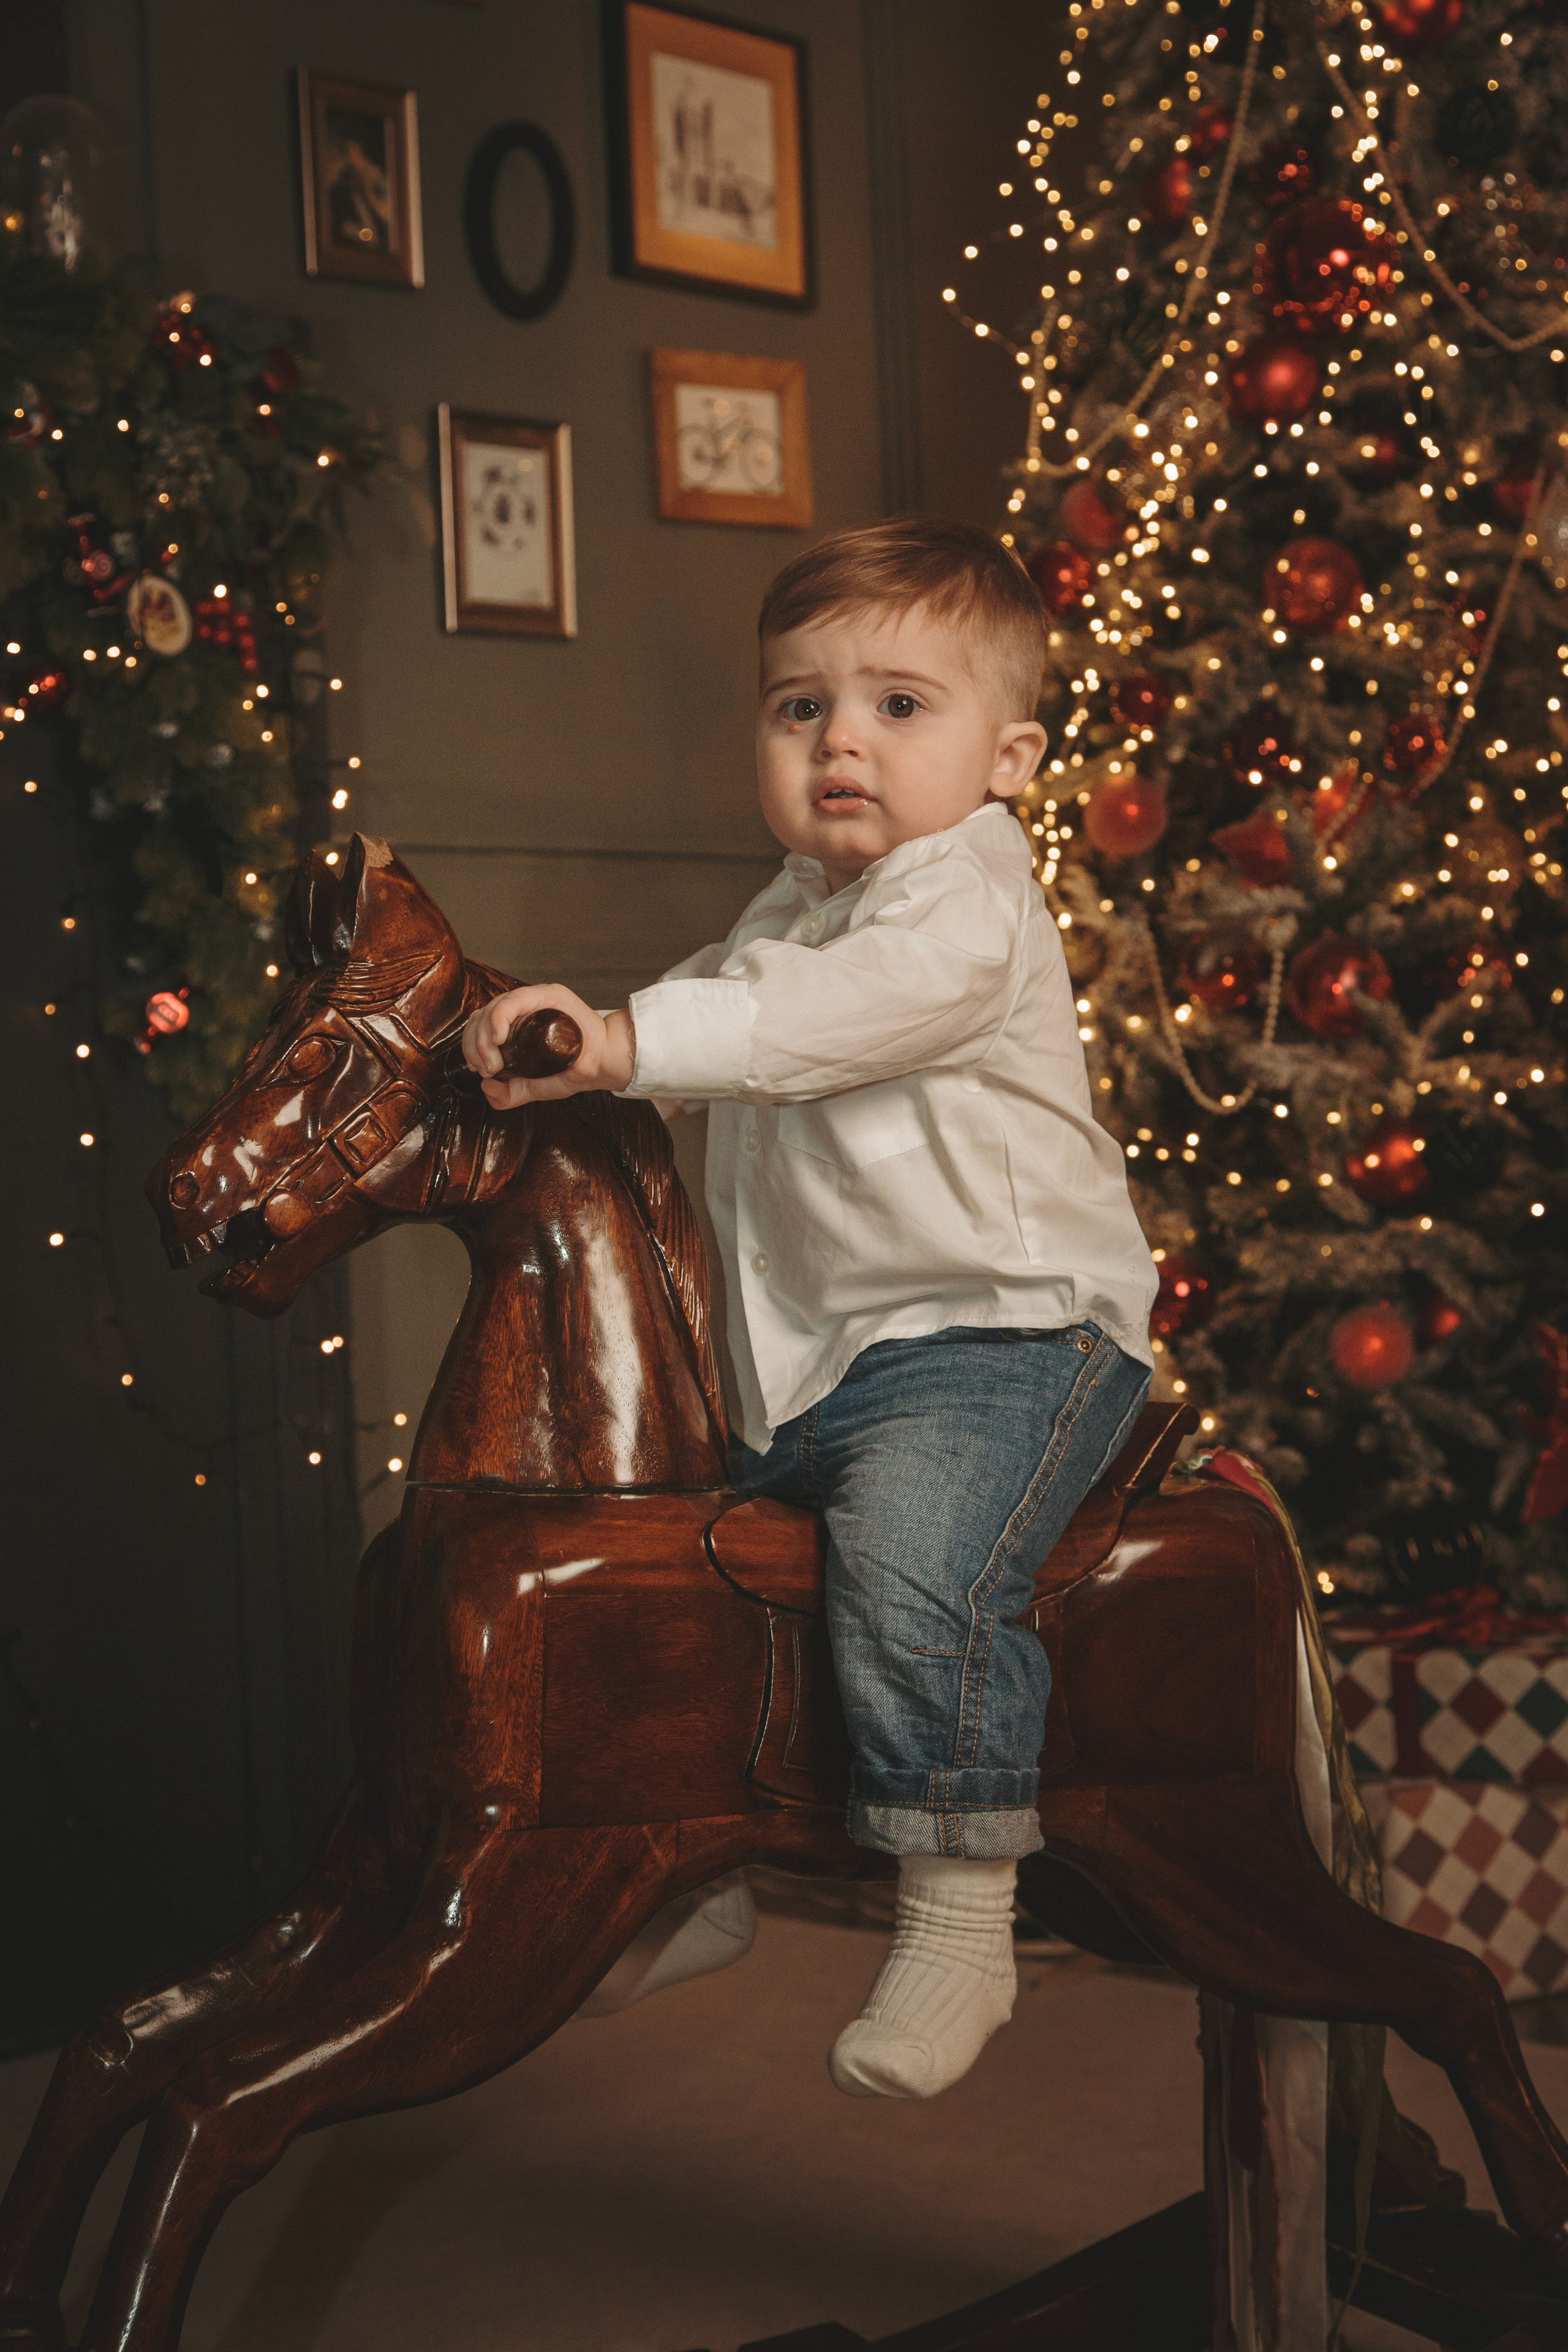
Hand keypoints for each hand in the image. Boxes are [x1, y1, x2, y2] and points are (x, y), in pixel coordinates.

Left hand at [461, 984, 635, 1109]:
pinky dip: (497, 1019)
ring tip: (492, 1062)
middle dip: (475, 1045)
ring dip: (483, 1037)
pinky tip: (498, 1038)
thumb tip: (486, 1088)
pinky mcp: (547, 995)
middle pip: (483, 1016)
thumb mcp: (539, 1086)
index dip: (472, 1045)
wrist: (607, 1063)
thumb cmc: (577, 1069)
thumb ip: (513, 1092)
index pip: (483, 1025)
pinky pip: (512, 1001)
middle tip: (485, 1069)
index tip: (479, 1068)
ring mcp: (535, 999)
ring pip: (492, 1008)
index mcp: (518, 1023)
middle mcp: (523, 1007)